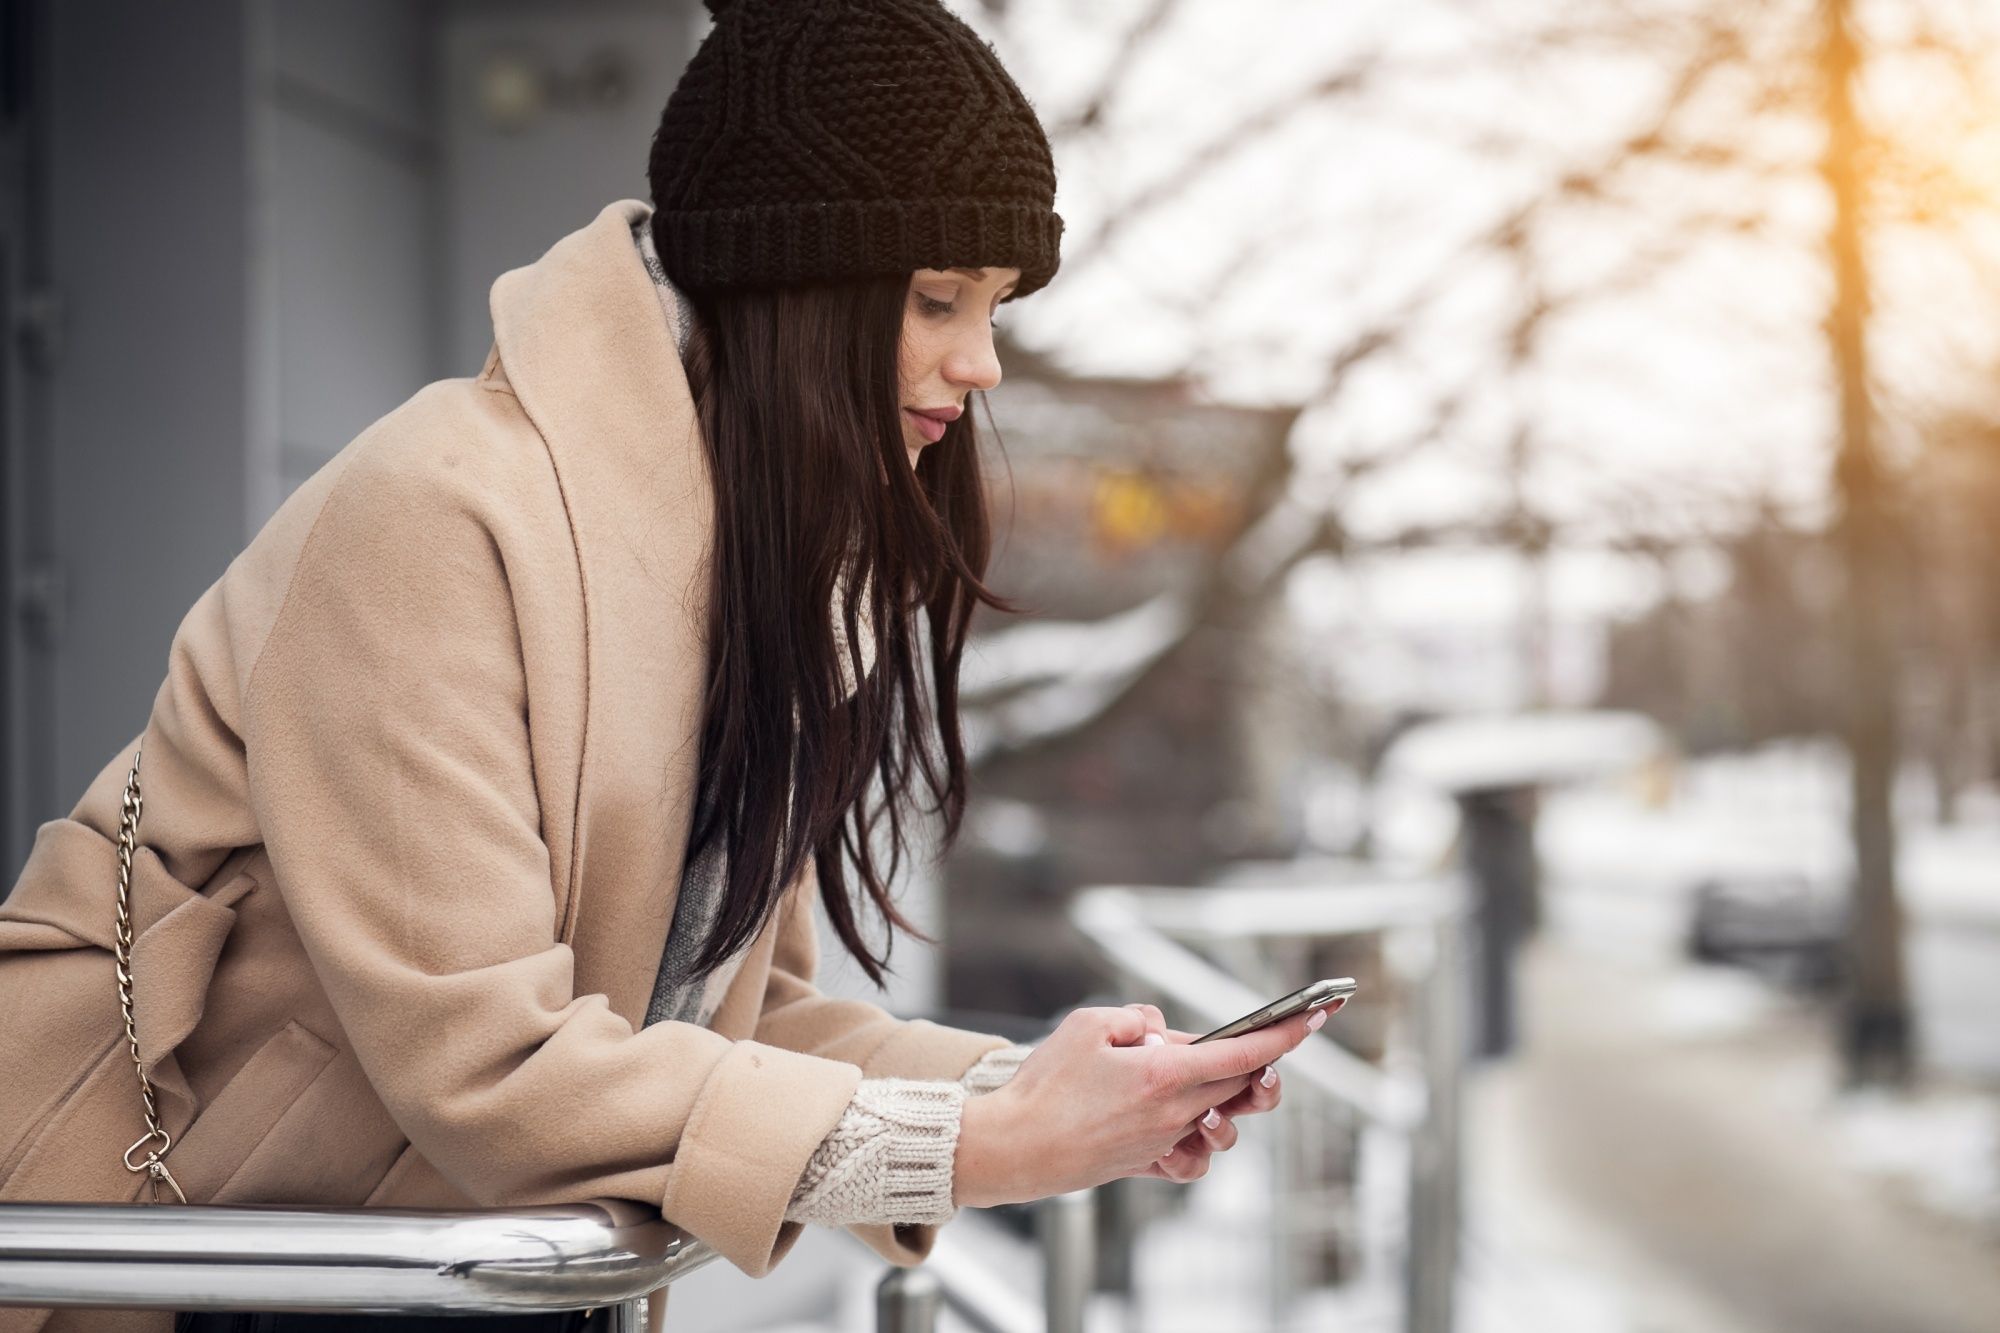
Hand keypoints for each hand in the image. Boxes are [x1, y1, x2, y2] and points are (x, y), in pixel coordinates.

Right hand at [952, 999, 1332, 1207]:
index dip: (1285, 1034)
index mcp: (1165, 1074)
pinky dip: (1196, 1140)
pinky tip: (1178, 1125)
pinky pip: (1192, 1156)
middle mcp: (1174, 1113)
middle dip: (1261, 1065)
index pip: (1244, 1052)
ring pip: (1222, 1122)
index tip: (1315, 1017)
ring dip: (1223, 1100)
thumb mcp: (1088, 1024)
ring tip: (1195, 1081)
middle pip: (1242, 1087)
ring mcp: (1163, 1143)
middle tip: (1265, 1049)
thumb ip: (1136, 1018)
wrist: (1015, 1147)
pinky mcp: (1147, 1164)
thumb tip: (1160, 1033)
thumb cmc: (1045, 1085)